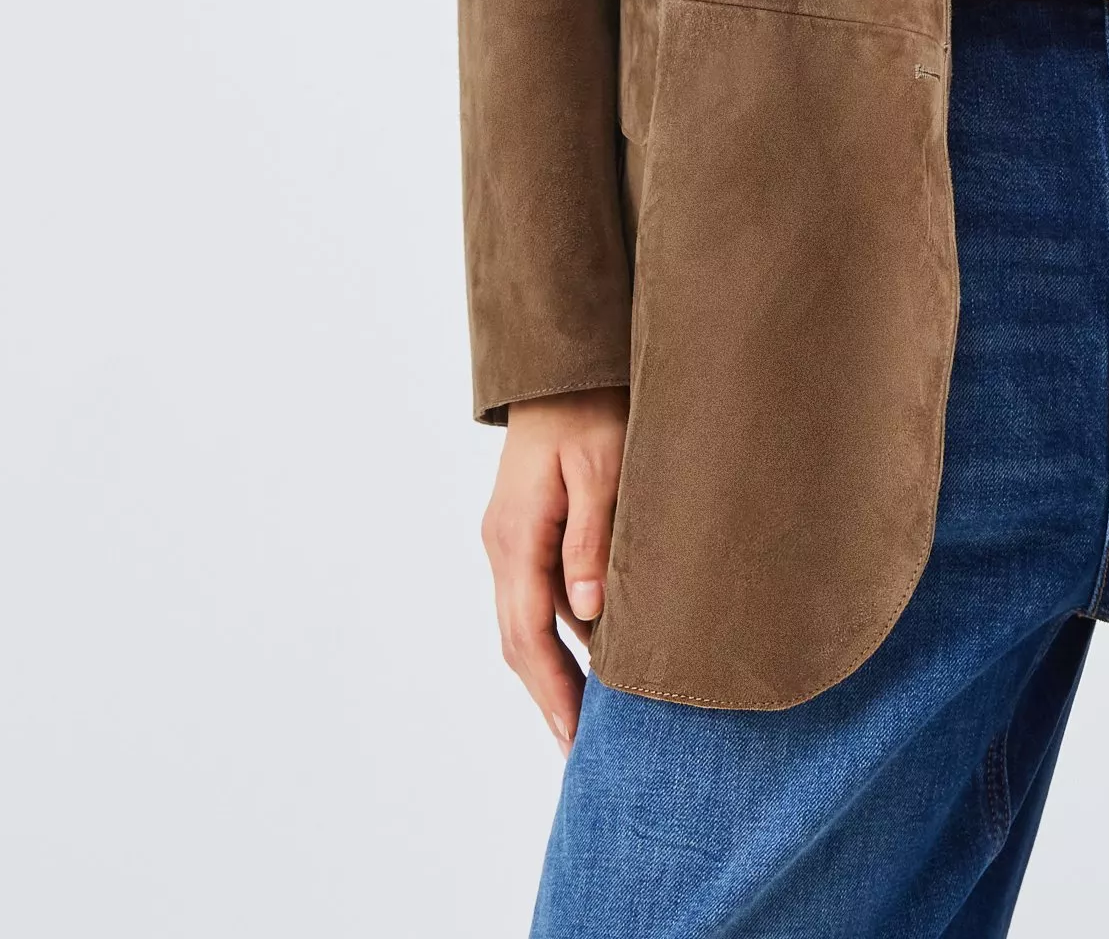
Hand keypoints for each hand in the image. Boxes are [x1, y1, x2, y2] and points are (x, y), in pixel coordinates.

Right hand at [481, 389, 629, 754]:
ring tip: (592, 716)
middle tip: (582, 749)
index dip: (554, 692)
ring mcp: (510, 536)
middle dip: (550, 696)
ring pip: (527, 620)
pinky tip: (593, 650)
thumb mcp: (604, 466)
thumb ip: (594, 536)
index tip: (577, 740)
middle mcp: (504, 545)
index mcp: (518, 537)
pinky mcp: (525, 527)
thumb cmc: (590, 406)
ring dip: (553, 668)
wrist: (560, 359)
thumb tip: (587, 611)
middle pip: (520, 640)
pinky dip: (560, 631)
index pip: (530, 636)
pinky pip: (537, 594)